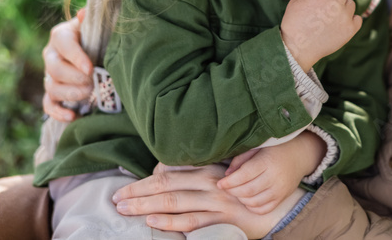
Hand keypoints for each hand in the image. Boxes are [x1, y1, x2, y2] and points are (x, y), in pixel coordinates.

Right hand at [41, 8, 93, 120]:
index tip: (90, 68)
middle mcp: (51, 54)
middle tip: (93, 81)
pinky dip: (59, 112)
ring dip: (71, 93)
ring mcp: (49, 75)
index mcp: (60, 35)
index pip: (63, 44)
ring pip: (52, 87)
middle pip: (54, 69)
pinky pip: (48, 105)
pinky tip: (73, 117)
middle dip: (74, 77)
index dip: (75, 57)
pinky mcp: (51, 92)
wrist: (93, 49)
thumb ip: (92, 20)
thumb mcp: (96, 25)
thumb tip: (84, 14)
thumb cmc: (96, 36)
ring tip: (89, 93)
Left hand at [112, 163, 301, 236]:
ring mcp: (214, 204)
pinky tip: (152, 222)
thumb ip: (193, 170)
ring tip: (125, 210)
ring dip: (146, 207)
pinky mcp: (221, 222)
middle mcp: (208, 184)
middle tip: (116, 199)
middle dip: (138, 193)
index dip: (143, 181)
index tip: (124, 188)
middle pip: (165, 187)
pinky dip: (170, 223)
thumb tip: (161, 169)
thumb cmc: (242, 189)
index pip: (168, 174)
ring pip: (174, 204)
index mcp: (207, 169)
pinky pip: (191, 222)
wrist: (275, 206)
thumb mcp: (219, 172)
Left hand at [219, 132, 325, 213]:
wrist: (300, 155)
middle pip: (247, 190)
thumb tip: (227, 175)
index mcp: (267, 161)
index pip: (244, 175)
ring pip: (254, 202)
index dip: (229, 182)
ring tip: (237, 192)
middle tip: (226, 187)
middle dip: (232, 191)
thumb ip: (241, 159)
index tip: (220, 183)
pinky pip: (264, 209)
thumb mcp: (258, 147)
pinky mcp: (282, 198)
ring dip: (241, 199)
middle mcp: (275, 177)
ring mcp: (280, 190)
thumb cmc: (276, 149)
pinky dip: (252, 207)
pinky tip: (248, 199)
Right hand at [280, 0, 360, 70]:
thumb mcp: (296, 2)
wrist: (297, 49)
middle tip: (330, 1)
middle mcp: (334, 2)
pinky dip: (351, 20)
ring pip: (351, 3)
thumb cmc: (294, 25)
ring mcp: (344, 16)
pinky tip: (340, 24)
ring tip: (331, 17)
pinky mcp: (350, 29)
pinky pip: (358, 18)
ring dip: (343, 7)